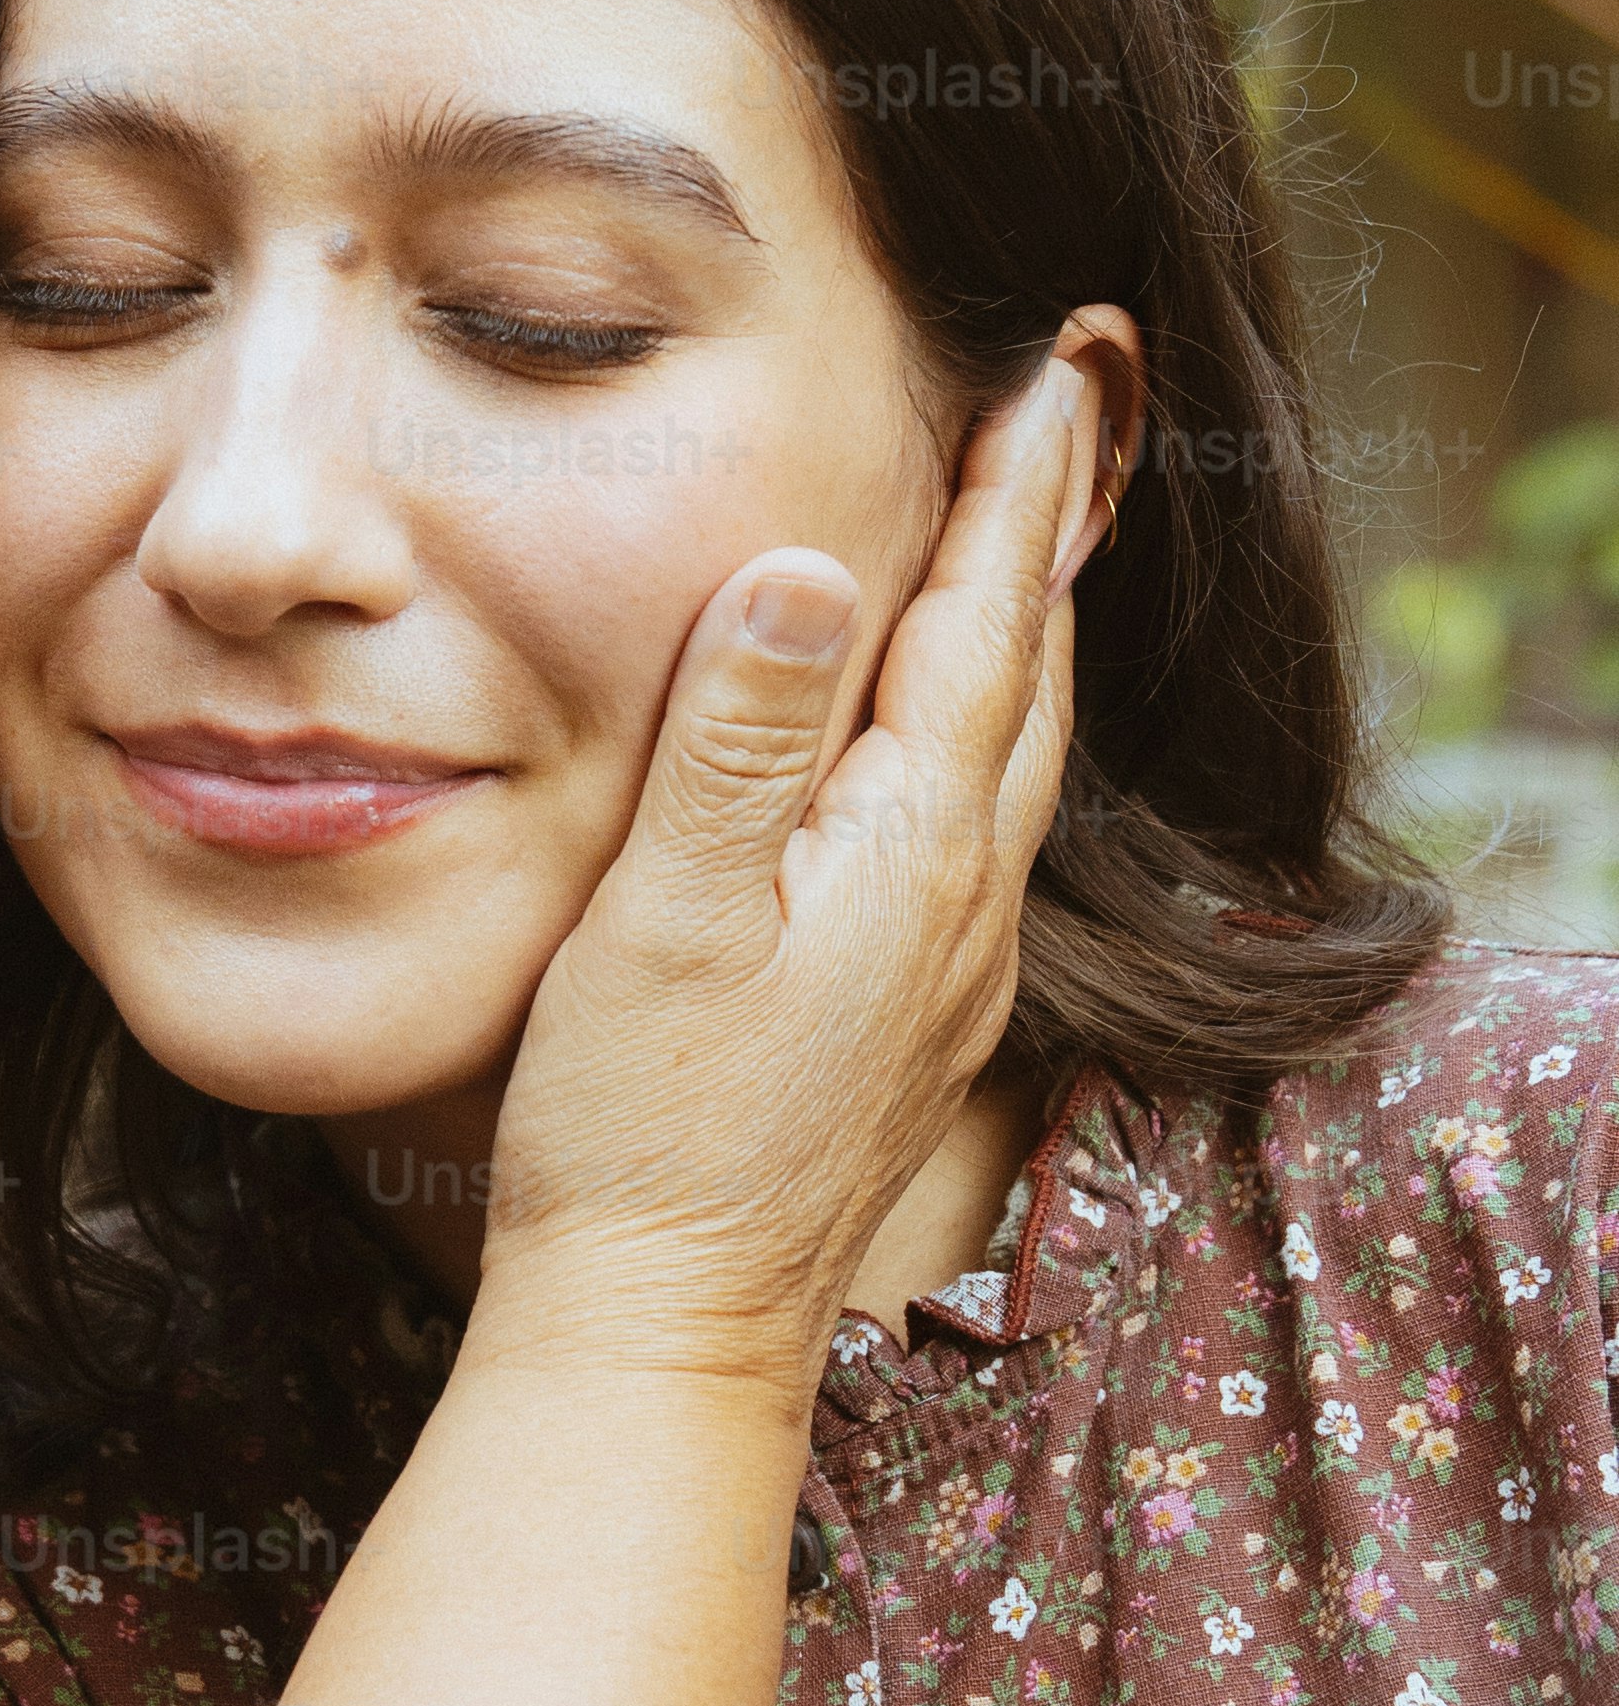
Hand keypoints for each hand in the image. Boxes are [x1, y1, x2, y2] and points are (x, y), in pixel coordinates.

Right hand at [475, 351, 1086, 1395]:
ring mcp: (944, 971)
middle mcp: (958, 904)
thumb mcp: (665, 914)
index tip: (1050, 374)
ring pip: (1016, 760)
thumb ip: (742, 736)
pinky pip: (977, 831)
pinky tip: (950, 744)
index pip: (980, 627)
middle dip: (1043, 538)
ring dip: (1022, 635)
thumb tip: (817, 567)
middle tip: (1064, 415)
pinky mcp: (911, 1022)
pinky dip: (984, 737)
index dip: (1011, 493)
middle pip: (1030, 679)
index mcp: (907, 851)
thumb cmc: (641, 1133)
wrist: (663, 1331)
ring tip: (1023, 544)